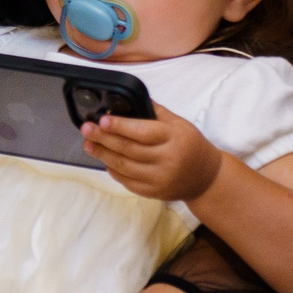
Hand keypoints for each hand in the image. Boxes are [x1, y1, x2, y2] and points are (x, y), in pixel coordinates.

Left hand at [83, 106, 222, 202]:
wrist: (207, 178)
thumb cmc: (190, 144)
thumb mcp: (179, 124)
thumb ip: (155, 111)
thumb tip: (127, 99)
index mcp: (173, 138)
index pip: (142, 132)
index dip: (120, 126)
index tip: (101, 120)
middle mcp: (167, 160)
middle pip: (129, 149)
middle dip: (104, 138)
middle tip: (86, 129)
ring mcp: (160, 179)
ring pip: (124, 166)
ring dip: (103, 154)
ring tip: (88, 144)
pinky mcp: (154, 193)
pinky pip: (128, 182)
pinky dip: (114, 171)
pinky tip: (104, 161)